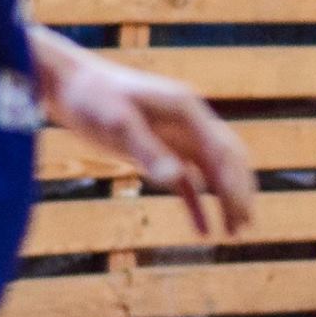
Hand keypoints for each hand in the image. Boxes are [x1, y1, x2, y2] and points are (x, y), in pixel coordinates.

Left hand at [41, 50, 252, 235]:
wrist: (69, 83)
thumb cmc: (91, 97)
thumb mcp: (117, 122)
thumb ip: (146, 150)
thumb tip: (176, 179)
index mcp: (187, 110)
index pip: (223, 150)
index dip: (235, 181)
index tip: (242, 211)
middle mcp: (190, 123)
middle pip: (228, 160)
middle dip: (240, 192)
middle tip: (246, 227)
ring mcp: (178, 137)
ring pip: (214, 171)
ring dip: (226, 199)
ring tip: (234, 234)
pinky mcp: (162, 150)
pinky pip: (189, 180)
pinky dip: (198, 203)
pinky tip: (203, 230)